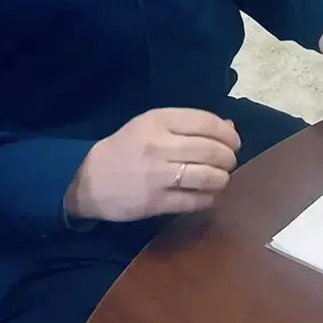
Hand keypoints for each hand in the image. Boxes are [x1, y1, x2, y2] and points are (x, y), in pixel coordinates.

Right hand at [64, 108, 240, 221]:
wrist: (88, 179)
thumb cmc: (126, 148)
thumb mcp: (152, 125)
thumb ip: (189, 124)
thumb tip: (230, 128)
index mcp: (159, 120)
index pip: (208, 123)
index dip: (229, 134)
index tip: (234, 142)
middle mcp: (159, 145)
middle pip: (212, 151)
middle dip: (229, 158)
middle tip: (228, 163)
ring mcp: (157, 175)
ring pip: (208, 177)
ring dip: (222, 179)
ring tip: (220, 179)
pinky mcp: (154, 202)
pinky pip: (194, 201)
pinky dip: (208, 199)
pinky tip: (208, 196)